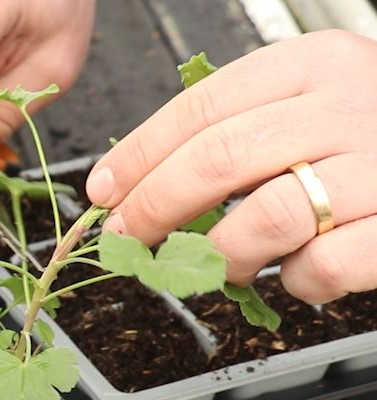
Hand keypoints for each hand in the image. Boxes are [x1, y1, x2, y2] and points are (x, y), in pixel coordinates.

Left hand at [90, 30, 376, 303]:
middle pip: (215, 160)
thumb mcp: (314, 103)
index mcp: (312, 65)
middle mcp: (347, 105)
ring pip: (263, 217)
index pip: (199, 108)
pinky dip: (297, 282)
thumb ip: (242, 127)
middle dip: (153, 208)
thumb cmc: (375, 138)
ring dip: (220, 255)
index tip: (101, 193)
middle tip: (127, 240)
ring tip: (215, 266)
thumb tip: (136, 181)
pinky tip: (300, 275)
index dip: (138, 156)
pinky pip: (323, 266)